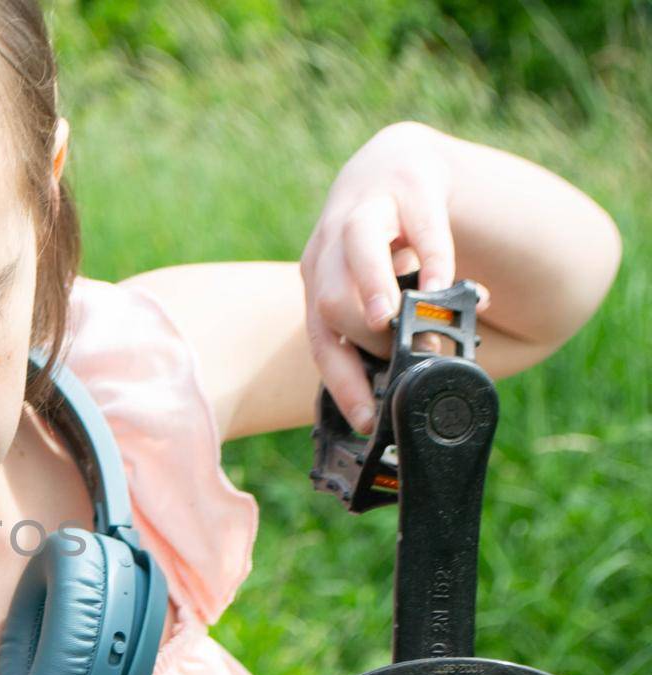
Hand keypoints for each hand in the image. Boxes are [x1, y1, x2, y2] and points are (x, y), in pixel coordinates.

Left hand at [300, 121, 489, 433]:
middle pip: (331, 299)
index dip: (344, 384)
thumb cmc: (387, 240)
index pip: (324, 342)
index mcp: (320, 282)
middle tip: (406, 362)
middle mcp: (330, 247)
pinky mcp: (410, 182)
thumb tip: (417, 384)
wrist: (398, 161)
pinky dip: (433, 253)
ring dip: (371, 287)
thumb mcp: (373, 286)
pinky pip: (420, 220)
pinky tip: (447, 284)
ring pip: (356, 247)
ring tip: (391, 321)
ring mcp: (366, 208)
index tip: (369, 420)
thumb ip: (389, 329)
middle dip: (365, 336)